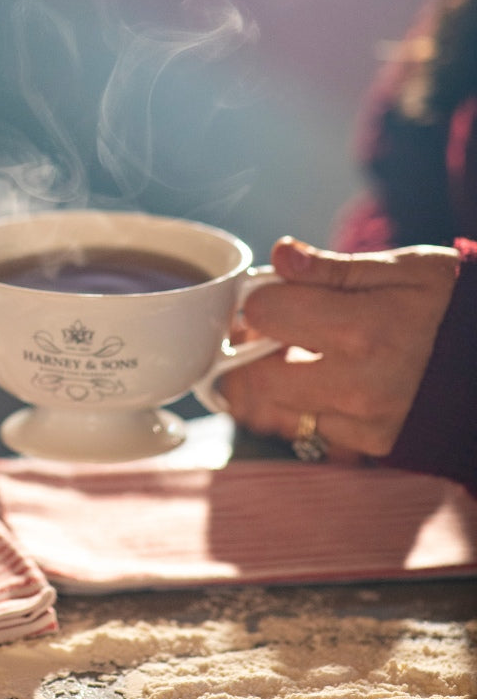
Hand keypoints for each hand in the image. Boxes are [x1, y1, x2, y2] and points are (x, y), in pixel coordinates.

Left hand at [219, 237, 458, 459]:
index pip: (267, 313)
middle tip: (267, 332)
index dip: (260, 300)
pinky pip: (302, 428)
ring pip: (271, 408)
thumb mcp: (405, 270)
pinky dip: (296, 406)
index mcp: (364, 328)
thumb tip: (281, 255)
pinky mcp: (366, 443)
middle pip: (255, 374)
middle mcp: (358, 384)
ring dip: (266, 381)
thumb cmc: (449, 307)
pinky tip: (315, 382)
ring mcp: (361, 420)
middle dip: (249, 350)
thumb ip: (334, 267)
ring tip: (288, 355)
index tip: (272, 297)